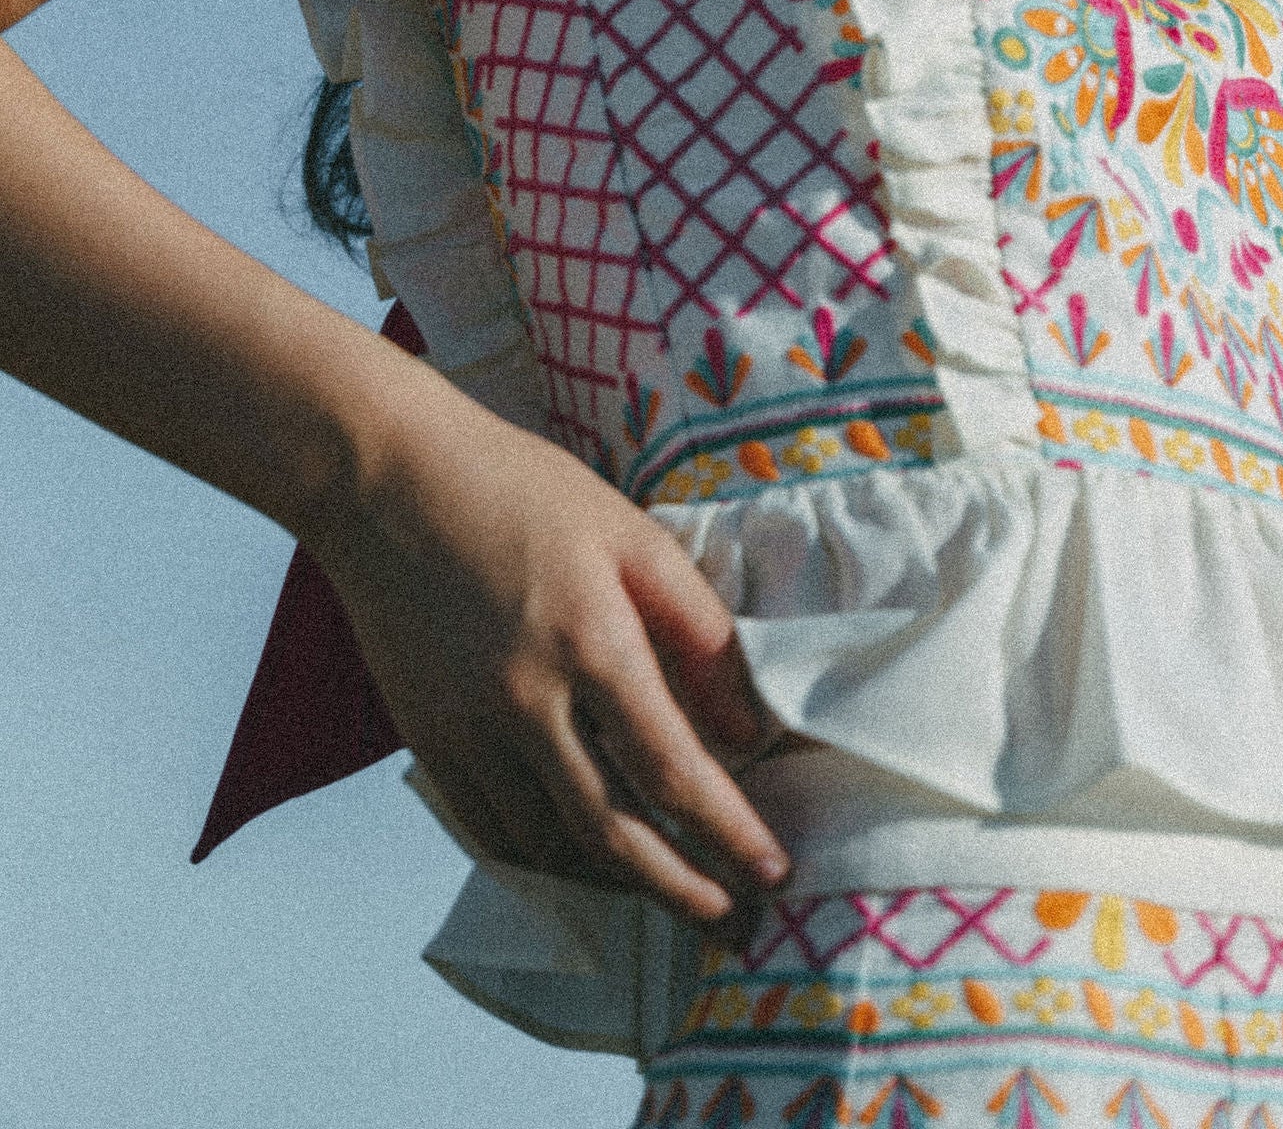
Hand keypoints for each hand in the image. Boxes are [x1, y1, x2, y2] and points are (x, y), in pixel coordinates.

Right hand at [308, 381, 787, 917]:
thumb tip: (747, 725)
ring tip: (670, 898)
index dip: (729, 833)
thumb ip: (697, 628)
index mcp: (590, 642)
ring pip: (550, 846)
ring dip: (617, 887)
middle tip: (733, 921)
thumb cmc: (520, 490)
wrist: (387, 481)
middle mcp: (526, 703)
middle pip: (614, 835)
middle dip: (683, 890)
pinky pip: (492, 831)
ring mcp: (467, 730)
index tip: (774, 872)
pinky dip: (544, 863)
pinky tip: (581, 867)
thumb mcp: (630, 532)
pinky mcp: (427, 740)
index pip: (674, 771)